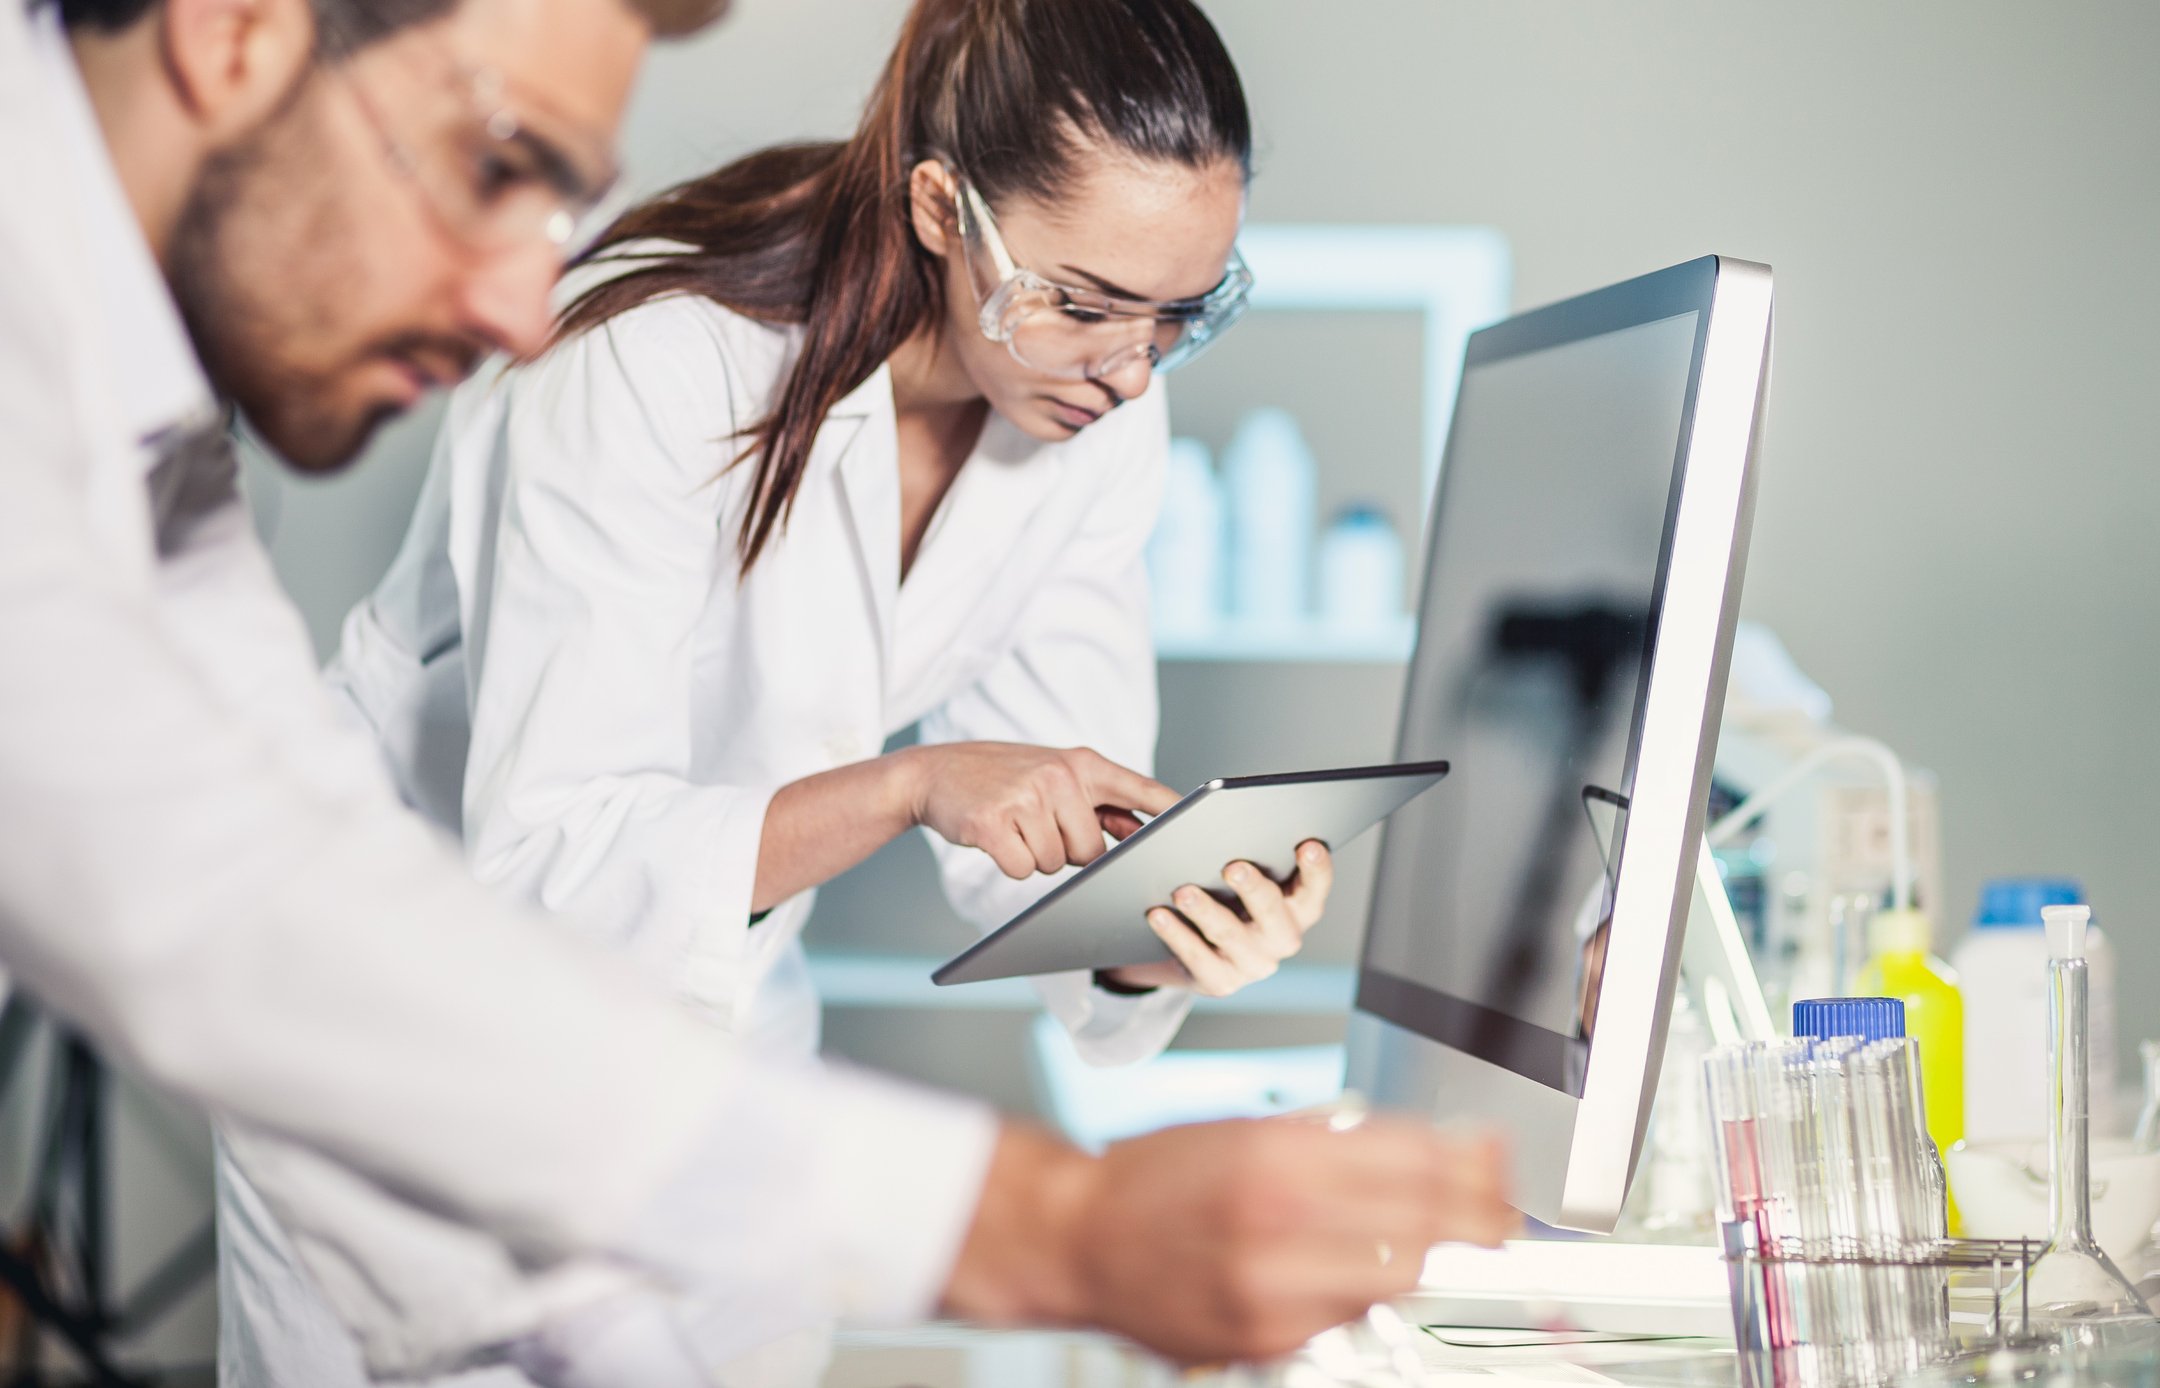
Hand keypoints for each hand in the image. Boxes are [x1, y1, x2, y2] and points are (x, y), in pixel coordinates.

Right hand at [902, 742, 1177, 879]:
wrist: (934, 773)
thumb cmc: (1003, 780)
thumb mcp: (1055, 776)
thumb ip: (1098, 803)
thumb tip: (1143, 837)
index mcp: (1082, 762)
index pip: (1140, 789)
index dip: (1172, 813)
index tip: (1201, 828)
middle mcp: (1059, 775)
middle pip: (1092, 852)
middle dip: (1069, 852)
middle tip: (1037, 824)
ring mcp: (1026, 798)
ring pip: (1055, 864)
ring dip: (1035, 856)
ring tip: (1013, 825)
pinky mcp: (993, 823)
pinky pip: (1021, 870)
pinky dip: (1008, 863)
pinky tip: (995, 836)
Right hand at [941, 1117, 1514, 1364]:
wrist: (1080, 1240)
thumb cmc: (1153, 1177)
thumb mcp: (1245, 1128)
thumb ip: (1336, 1137)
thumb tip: (1426, 1145)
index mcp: (1275, 1158)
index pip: (1413, 1162)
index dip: (1470, 1161)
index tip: (1493, 1158)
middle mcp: (1277, 1226)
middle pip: (1420, 1227)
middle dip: (1470, 1215)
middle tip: (1493, 1207)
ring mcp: (1272, 1292)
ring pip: (1395, 1279)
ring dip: (1422, 1253)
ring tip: (1429, 1234)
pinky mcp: (1265, 1339)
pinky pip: (1349, 1315)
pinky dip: (1366, 1289)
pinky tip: (1359, 1266)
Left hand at [1105, 840, 1333, 996]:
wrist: (1201, 950)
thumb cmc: (1229, 898)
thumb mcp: (1247, 880)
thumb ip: (1252, 857)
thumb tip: (1229, 824)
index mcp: (1299, 907)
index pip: (1316, 887)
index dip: (1316, 868)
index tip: (1306, 845)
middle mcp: (1282, 937)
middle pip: (1272, 911)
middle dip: (1253, 888)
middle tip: (1232, 867)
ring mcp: (1253, 963)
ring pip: (1229, 935)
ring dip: (1205, 911)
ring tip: (1182, 891)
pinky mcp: (1220, 982)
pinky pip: (1196, 957)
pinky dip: (1176, 934)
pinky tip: (1158, 914)